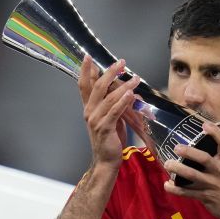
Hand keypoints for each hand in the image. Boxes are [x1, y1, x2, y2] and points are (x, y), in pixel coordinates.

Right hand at [78, 55, 139, 169]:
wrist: (106, 161)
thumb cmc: (110, 140)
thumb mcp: (113, 118)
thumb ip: (116, 105)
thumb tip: (128, 91)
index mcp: (89, 108)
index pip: (84, 85)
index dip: (86, 71)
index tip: (89, 57)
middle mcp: (89, 112)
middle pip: (97, 87)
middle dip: (109, 72)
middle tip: (121, 62)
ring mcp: (96, 120)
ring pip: (109, 97)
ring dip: (123, 86)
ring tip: (135, 78)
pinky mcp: (105, 128)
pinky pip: (114, 111)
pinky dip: (122, 101)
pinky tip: (130, 94)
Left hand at [163, 122, 219, 218]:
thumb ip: (219, 160)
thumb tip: (202, 148)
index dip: (215, 133)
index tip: (205, 124)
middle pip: (204, 158)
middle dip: (189, 152)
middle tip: (177, 148)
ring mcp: (213, 185)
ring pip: (192, 175)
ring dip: (178, 170)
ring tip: (168, 164)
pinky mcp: (206, 197)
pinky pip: (187, 193)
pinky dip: (175, 189)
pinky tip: (167, 185)